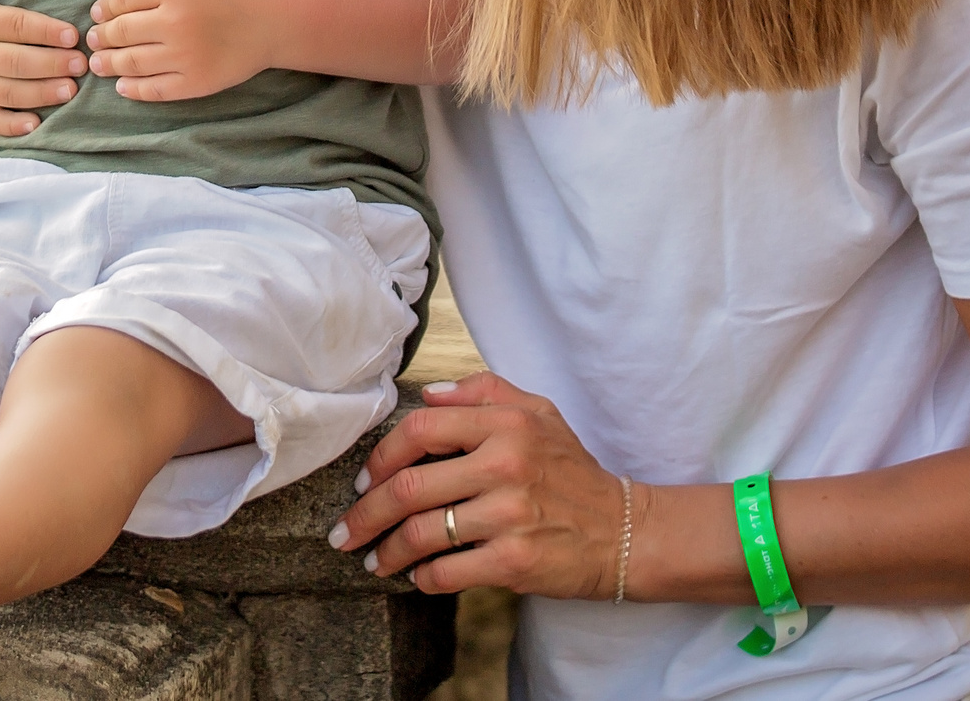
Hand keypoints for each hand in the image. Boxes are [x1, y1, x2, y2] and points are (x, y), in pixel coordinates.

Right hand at [0, 0, 84, 136]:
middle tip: (82, 64)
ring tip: (70, 91)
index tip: (72, 35)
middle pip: (14, 61)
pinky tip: (35, 125)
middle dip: (51, 64)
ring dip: (39, 94)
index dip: (44, 30)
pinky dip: (9, 126)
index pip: (13, 25)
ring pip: (5, 93)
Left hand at [85, 0, 282, 100]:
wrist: (279, 18)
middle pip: (121, 32)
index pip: (122, 0)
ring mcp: (183, 55)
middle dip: (100, 37)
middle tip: (92, 40)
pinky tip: (123, 87)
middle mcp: (173, 22)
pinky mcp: (196, 82)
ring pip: (131, 62)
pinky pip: (155, 89)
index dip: (104, 7)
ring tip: (98, 64)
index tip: (97, 13)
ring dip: (108, 64)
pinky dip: (133, 90)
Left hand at [332, 372, 637, 597]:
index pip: (419, 429)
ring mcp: (509, 515)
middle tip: (345, 532)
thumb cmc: (572, 471)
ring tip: (374, 561)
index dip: (381, 458)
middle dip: (365, 515)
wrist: (624, 531)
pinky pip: (447, 572)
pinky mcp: (515, 560)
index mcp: (505, 425)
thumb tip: (428, 394)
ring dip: (386, 552)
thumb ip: (484, 391)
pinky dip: (422, 578)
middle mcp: (505, 465)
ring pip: (421, 534)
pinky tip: (416, 577)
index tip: (364, 481)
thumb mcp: (539, 413)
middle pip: (408, 488)